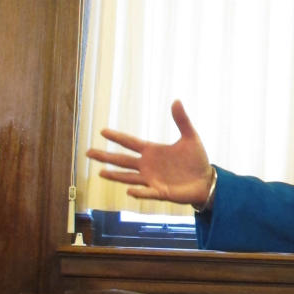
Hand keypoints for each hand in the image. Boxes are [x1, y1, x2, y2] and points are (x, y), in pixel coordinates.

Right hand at [86, 100, 213, 206]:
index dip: (117, 137)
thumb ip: (182, 120)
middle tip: (88, 152)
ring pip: (128, 177)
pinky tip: (129, 190)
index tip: (102, 131)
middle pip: (122, 160)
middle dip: (105, 156)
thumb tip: (177, 100)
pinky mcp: (161, 192)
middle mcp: (148, 165)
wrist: (206, 180)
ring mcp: (152, 180)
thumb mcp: (191, 137)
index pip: (130, 142)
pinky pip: (147, 192)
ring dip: (115, 175)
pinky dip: (139, 192)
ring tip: (100, 172)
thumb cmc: (196, 159)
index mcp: (152, 151)